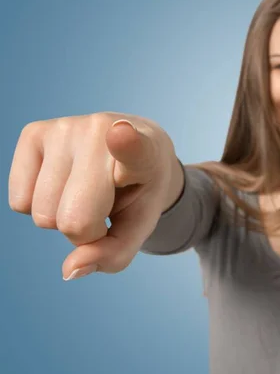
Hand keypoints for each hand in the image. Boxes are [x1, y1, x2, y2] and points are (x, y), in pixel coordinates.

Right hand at [8, 113, 181, 279]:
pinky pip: (18, 202)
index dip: (127, 143)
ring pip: (42, 214)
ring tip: (86, 190)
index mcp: (144, 153)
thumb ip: (113, 254)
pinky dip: (38, 205)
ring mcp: (65, 128)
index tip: (121, 132)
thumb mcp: (139, 227)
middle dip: (86, 230)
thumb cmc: (138, 190)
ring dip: (62, 217)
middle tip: (105, 205)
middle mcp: (101, 131)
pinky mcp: (33, 132)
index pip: (133, 147)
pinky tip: (64, 181)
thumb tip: (70, 269)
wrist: (135, 147)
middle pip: (73, 219)